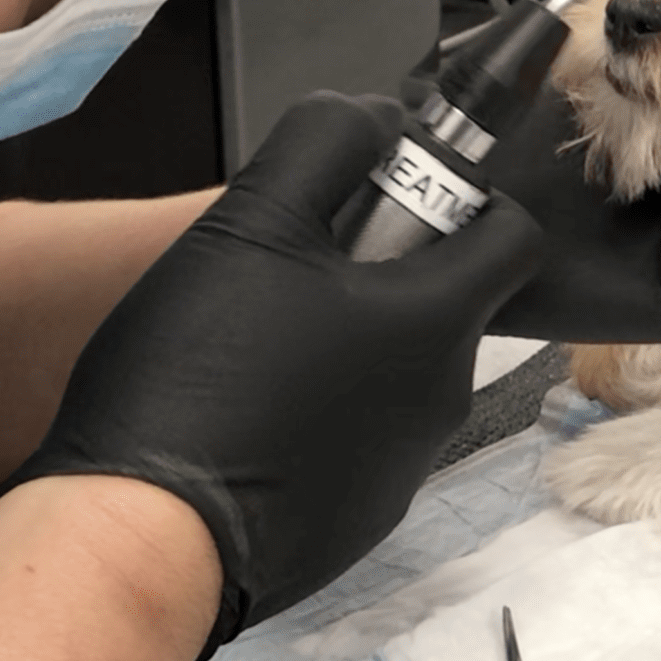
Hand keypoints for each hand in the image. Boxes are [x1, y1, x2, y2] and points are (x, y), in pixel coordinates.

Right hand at [6, 93, 540, 654]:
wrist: (145, 540)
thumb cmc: (197, 376)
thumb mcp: (252, 221)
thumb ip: (324, 147)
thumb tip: (379, 120)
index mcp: (437, 319)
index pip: (515, 236)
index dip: (467, 199)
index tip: (394, 197)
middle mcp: (443, 397)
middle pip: (444, 303)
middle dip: (381, 274)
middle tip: (288, 273)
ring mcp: (404, 467)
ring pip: (396, 373)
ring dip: (347, 348)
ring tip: (251, 348)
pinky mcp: (360, 518)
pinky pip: (358, 442)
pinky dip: (319, 420)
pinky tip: (245, 418)